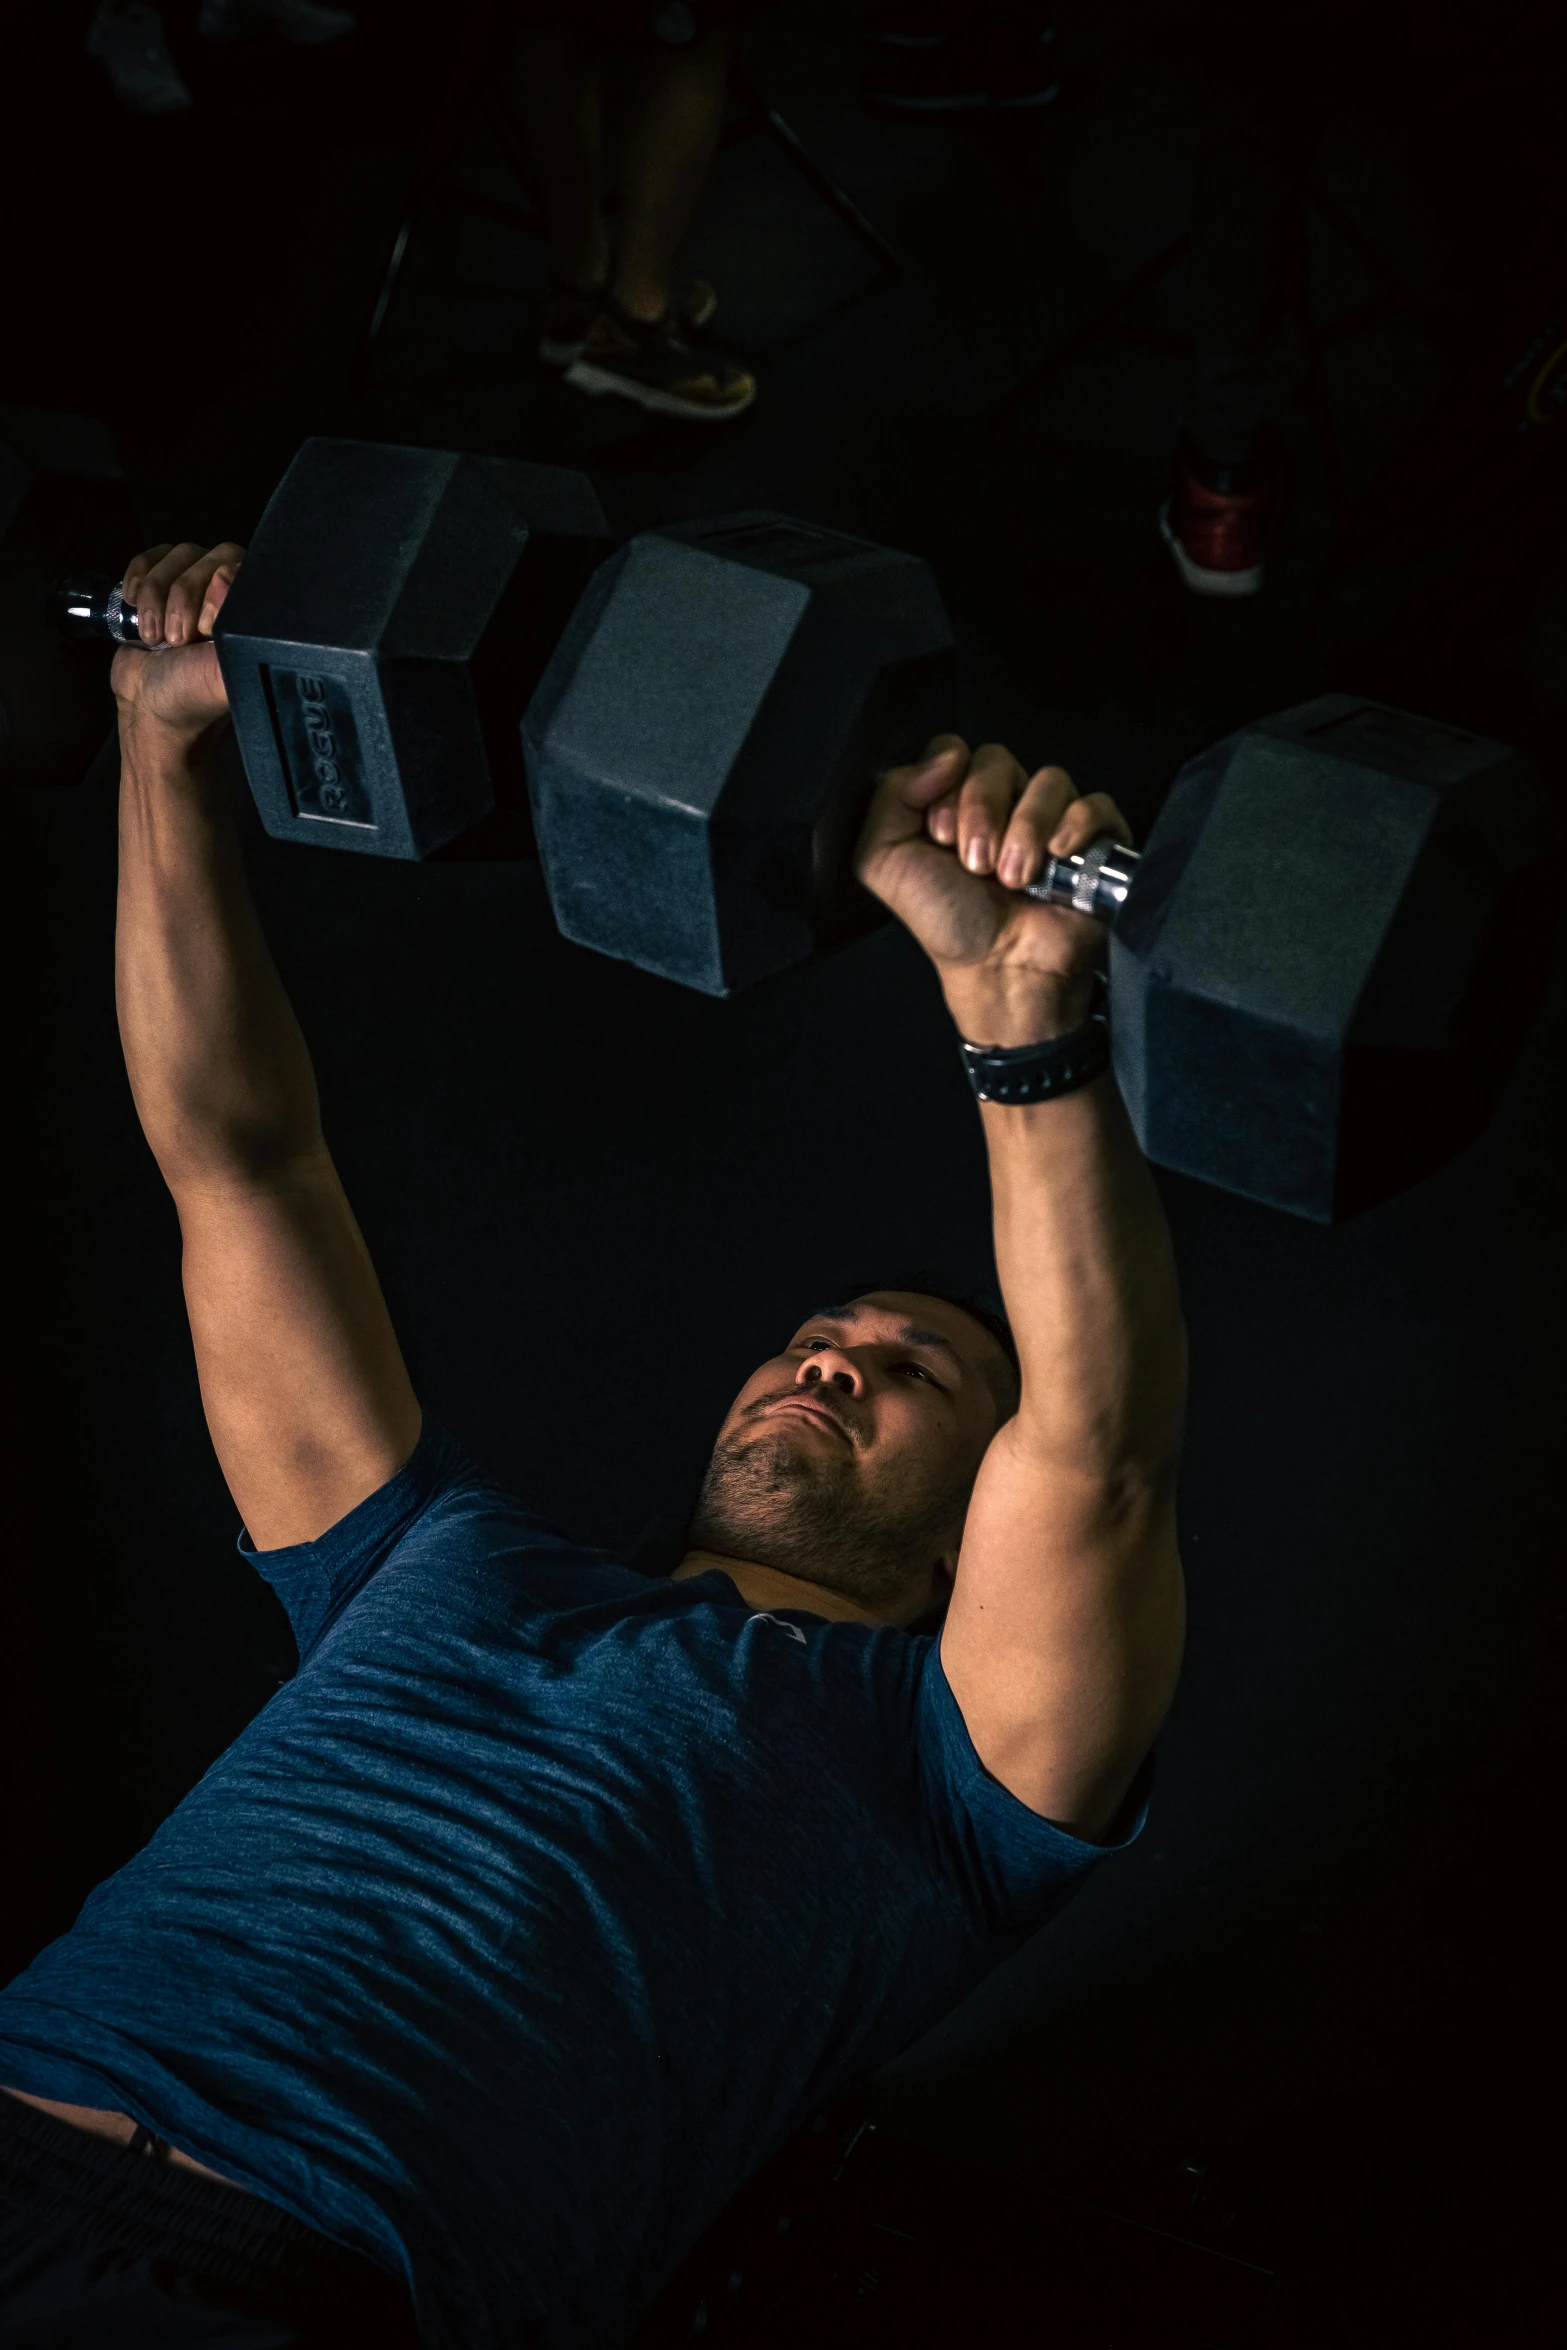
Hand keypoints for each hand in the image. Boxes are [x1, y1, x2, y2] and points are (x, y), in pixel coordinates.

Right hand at [111, 541, 245, 743]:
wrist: (149, 708)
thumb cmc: (190, 695)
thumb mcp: (220, 673)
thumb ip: (236, 631)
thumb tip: (227, 576)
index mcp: (250, 612)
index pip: (240, 566)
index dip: (216, 590)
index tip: (204, 630)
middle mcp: (226, 592)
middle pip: (206, 556)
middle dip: (182, 598)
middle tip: (176, 641)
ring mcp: (192, 585)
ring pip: (176, 555)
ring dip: (155, 597)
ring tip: (154, 637)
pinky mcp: (159, 584)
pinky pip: (149, 557)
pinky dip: (138, 580)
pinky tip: (135, 608)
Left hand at [855, 735, 1134, 1042]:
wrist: (999, 970)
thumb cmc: (948, 921)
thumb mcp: (886, 862)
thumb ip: (890, 799)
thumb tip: (943, 756)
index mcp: (956, 800)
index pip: (953, 752)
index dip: (946, 788)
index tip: (941, 839)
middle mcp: (1005, 803)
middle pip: (996, 759)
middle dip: (980, 810)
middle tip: (976, 865)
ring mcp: (1052, 818)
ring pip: (1048, 779)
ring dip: (1025, 829)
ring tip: (1014, 879)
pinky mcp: (1095, 840)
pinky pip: (1095, 803)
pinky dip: (1075, 825)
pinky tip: (1058, 856)